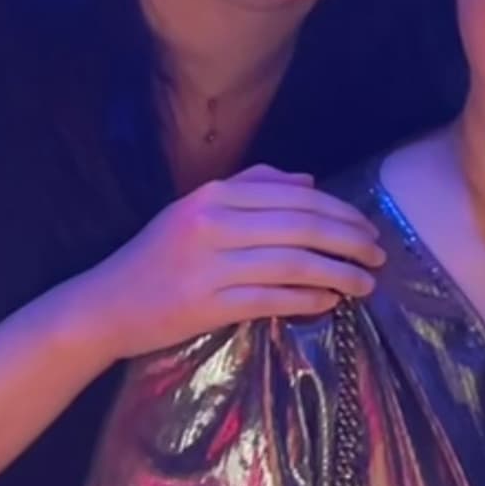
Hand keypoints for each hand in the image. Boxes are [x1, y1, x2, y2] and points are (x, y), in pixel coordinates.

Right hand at [57, 167, 383, 364]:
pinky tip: (330, 302)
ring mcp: (211, 265)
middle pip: (302, 226)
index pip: (295, 196)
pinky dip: (309, 299)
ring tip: (365, 284)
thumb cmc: (156, 257)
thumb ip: (250, 187)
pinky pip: (273, 298)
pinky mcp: (208, 304)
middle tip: (378, 255)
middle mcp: (214, 223)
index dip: (340, 211)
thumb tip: (308, 180)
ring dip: (339, 273)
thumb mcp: (195, 210)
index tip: (368, 226)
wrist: (106, 304)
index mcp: (214, 195)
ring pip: (294, 263)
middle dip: (350, 240)